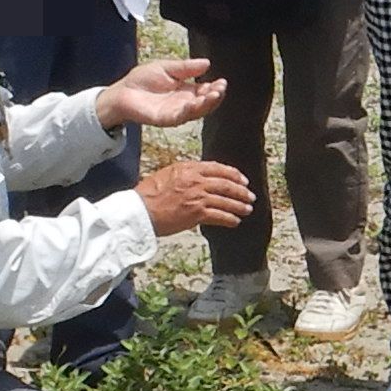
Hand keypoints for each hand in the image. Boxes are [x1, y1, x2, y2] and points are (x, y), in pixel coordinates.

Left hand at [100, 56, 227, 132]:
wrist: (122, 91)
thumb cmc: (142, 79)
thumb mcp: (167, 67)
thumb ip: (186, 67)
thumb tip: (207, 63)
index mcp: (186, 90)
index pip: (206, 91)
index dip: (215, 87)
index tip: (222, 81)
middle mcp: (184, 103)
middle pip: (205, 103)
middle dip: (215, 96)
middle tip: (220, 88)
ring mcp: (176, 112)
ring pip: (196, 112)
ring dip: (207, 104)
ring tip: (214, 95)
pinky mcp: (165, 119)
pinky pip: (180, 117)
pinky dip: (189, 111)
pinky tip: (194, 103)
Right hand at [136, 157, 254, 235]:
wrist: (140, 211)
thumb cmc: (148, 194)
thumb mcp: (167, 174)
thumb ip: (186, 173)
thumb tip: (200, 177)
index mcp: (188, 168)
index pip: (218, 168)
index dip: (233, 174)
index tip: (242, 180)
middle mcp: (196, 181)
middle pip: (226, 184)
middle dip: (241, 191)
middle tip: (250, 196)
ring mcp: (198, 197)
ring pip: (226, 200)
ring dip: (239, 206)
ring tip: (247, 209)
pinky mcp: (197, 214)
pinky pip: (220, 216)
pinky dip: (230, 219)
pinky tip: (235, 222)